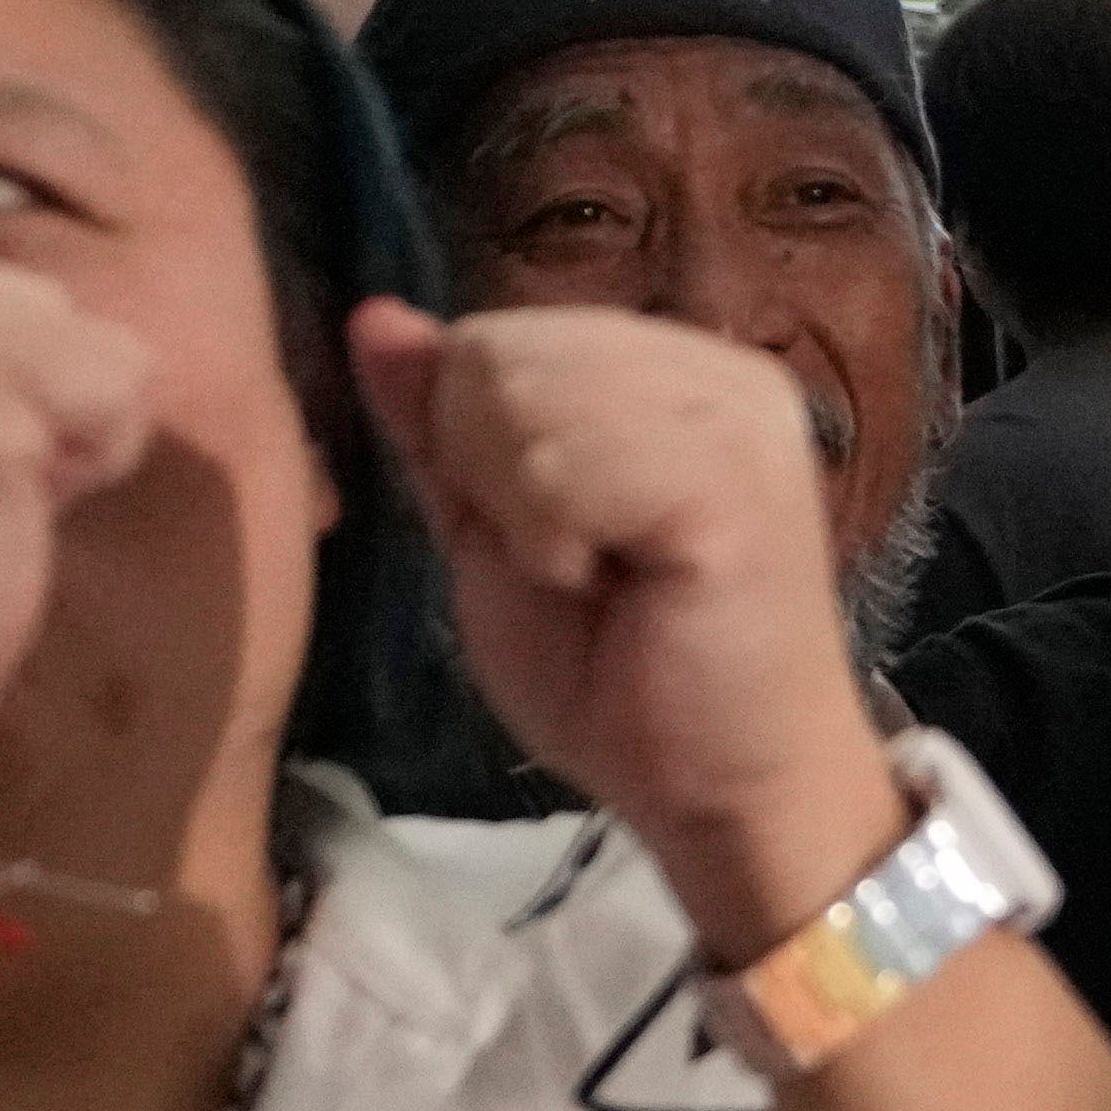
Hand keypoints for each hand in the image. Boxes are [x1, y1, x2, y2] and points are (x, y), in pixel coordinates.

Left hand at [349, 300, 895, 950]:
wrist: (726, 794)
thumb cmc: (620, 684)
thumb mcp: (497, 536)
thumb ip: (443, 430)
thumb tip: (375, 317)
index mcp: (670, 370)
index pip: (493, 336)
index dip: (476, 450)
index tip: (556, 544)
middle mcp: (717, 368)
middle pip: (496, 354)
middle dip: (493, 477)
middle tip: (580, 567)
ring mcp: (735, 413)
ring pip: (519, 399)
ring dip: (526, 514)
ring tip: (602, 576)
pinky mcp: (733, 475)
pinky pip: (561, 463)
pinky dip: (555, 539)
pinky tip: (618, 586)